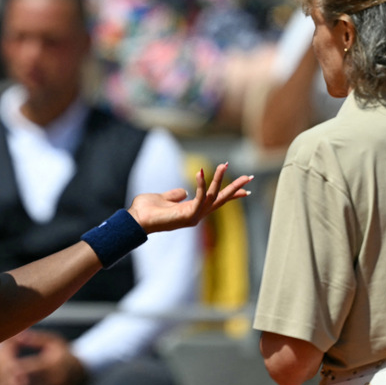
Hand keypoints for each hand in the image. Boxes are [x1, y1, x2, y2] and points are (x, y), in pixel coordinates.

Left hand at [0, 330, 85, 384]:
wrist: (80, 370)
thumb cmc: (63, 352)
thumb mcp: (52, 341)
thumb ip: (35, 339)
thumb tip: (17, 336)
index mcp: (53, 362)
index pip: (35, 367)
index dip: (22, 369)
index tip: (11, 371)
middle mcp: (56, 377)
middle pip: (35, 384)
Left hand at [128, 162, 251, 233]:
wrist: (136, 219)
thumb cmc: (146, 210)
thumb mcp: (164, 198)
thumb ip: (175, 195)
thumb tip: (183, 191)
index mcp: (192, 210)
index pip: (215, 201)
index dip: (230, 195)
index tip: (245, 190)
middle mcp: (196, 215)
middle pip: (220, 200)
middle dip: (235, 188)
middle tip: (249, 177)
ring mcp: (193, 217)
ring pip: (212, 196)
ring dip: (219, 179)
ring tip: (224, 164)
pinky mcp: (188, 216)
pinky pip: (199, 197)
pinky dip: (201, 184)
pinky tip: (200, 171)